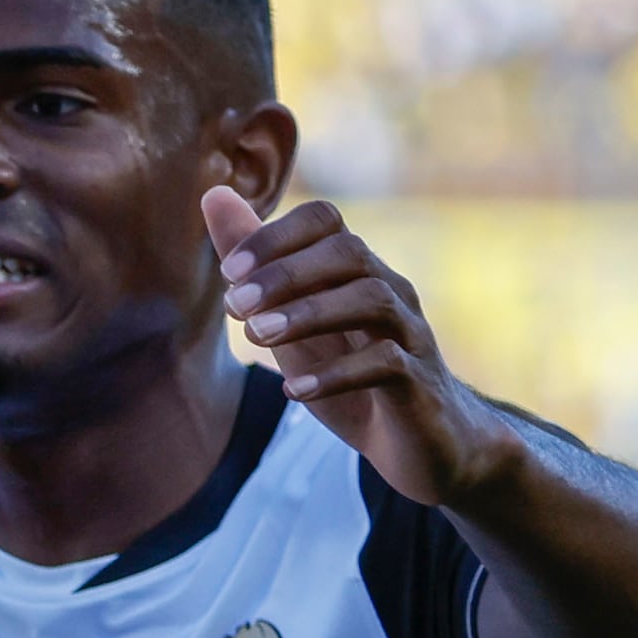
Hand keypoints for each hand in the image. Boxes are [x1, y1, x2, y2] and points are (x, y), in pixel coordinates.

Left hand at [203, 187, 508, 506]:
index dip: (276, 235)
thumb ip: (257, 267)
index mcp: (357, 271)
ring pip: (372, 301)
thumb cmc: (352, 374)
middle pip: (349, 253)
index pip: (325, 220)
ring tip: (257, 336)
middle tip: (234, 304)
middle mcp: (390, 291)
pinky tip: (295, 391)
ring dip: (308, 313)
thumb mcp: (293, 321)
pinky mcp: (420, 382)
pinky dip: (337, 375)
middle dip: (286, 274)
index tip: (229, 271)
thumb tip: (214, 195)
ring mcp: (410, 334)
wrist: (423, 442)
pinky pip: (387, 364)